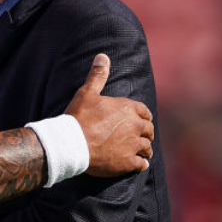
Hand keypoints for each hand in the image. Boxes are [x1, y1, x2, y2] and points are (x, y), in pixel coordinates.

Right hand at [64, 53, 153, 176]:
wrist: (72, 143)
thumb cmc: (79, 117)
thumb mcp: (87, 93)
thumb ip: (98, 76)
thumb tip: (102, 56)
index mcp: (128, 108)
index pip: (144, 112)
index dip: (144, 116)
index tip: (143, 120)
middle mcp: (135, 126)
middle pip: (148, 130)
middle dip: (146, 133)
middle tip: (143, 137)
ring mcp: (133, 145)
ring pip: (147, 148)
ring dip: (145, 149)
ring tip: (142, 153)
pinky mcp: (128, 162)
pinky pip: (141, 164)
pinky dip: (141, 164)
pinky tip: (140, 165)